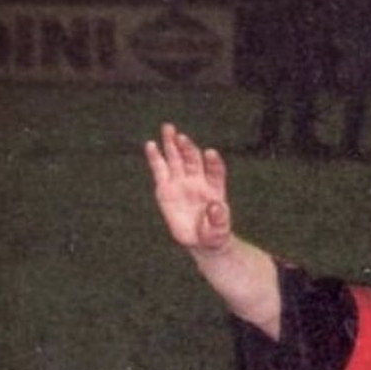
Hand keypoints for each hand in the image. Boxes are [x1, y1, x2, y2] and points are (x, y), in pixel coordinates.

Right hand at [144, 123, 232, 252]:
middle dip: (188, 148)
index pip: (215, 170)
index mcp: (214, 187)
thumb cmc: (213, 233)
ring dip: (172, 144)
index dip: (213, 162)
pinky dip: (155, 157)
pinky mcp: (165, 187)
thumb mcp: (219, 229)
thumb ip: (219, 218)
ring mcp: (181, 181)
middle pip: (193, 159)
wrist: (200, 240)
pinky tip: (151, 145)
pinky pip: (159, 169)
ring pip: (176, 158)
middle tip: (182, 137)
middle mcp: (197, 180)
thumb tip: (215, 206)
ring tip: (168, 129)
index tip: (210, 154)